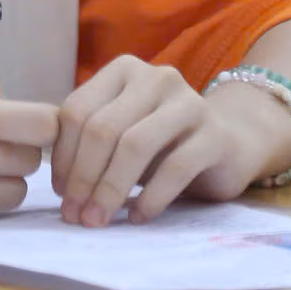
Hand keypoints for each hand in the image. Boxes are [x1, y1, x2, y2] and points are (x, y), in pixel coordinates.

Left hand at [50, 56, 287, 226]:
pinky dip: (151, 198)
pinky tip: (138, 217)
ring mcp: (189, 102)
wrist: (230, 142)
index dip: (63, 156)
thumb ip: (91, 143)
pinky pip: (175, 167)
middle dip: (83, 178)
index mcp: (123, 70)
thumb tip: (61, 188)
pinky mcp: (215, 134)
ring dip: (110, 190)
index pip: (77, 110)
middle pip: (103, 129)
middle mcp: (156, 78)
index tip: (59, 194)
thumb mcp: (123, 132)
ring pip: (134, 145)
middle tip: (75, 215)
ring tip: (99, 220)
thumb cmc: (163, 142)